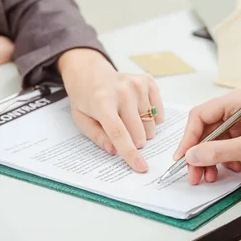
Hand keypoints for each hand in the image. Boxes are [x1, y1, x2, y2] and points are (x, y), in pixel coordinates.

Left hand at [58, 48, 164, 172]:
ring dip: (142, 130)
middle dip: (133, 142)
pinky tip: (138, 111)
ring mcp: (136, 85)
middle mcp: (122, 91)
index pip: (119, 133)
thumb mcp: (81, 120)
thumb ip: (97, 136)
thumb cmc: (86, 99)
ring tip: (127, 119)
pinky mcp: (147, 81)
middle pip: (138, 132)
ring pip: (150, 125)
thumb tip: (114, 150)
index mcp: (102, 102)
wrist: (90, 73)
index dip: (130, 153)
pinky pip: (158, 112)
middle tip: (123, 133)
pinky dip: (151, 118)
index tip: (141, 167)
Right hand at [174, 88, 240, 184]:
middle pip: (206, 129)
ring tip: (210, 176)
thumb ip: (219, 152)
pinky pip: (226, 145)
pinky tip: (231, 168)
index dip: (189, 137)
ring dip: (210, 159)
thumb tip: (193, 155)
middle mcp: (238, 108)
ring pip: (215, 140)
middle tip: (194, 174)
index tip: (183, 157)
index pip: (201, 115)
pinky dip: (224, 159)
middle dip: (198, 153)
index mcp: (237, 101)